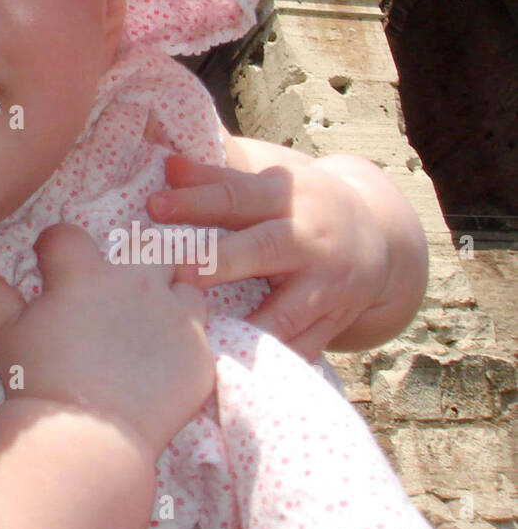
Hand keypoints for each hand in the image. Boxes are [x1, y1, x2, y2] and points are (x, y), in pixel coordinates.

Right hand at [0, 223, 213, 459]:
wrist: (86, 438)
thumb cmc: (38, 381)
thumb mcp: (4, 335)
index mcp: (83, 273)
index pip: (69, 236)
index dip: (54, 248)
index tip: (48, 265)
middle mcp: (135, 283)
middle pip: (143, 248)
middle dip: (130, 262)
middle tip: (113, 294)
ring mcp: (174, 317)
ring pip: (184, 282)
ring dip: (169, 293)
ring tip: (151, 321)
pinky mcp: (199, 354)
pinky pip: (202, 332)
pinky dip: (185, 339)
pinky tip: (166, 361)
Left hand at [147, 153, 395, 361]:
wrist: (376, 238)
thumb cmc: (299, 203)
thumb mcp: (269, 176)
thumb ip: (218, 171)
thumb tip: (165, 159)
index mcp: (288, 196)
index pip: (236, 195)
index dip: (195, 200)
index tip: (152, 205)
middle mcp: (309, 240)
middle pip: (262, 249)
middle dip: (220, 261)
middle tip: (178, 272)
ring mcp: (325, 287)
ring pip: (285, 311)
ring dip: (246, 325)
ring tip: (204, 337)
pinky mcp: (332, 324)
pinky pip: (300, 349)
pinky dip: (269, 362)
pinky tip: (234, 369)